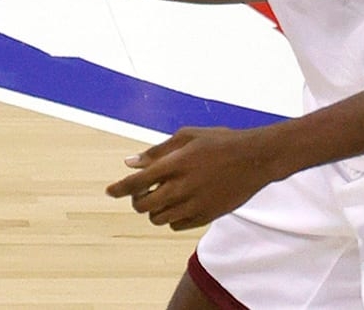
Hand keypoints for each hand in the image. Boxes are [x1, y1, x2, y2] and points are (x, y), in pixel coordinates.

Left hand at [105, 126, 277, 230]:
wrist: (255, 159)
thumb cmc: (219, 141)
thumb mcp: (186, 136)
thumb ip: (156, 151)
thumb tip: (129, 163)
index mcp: (174, 165)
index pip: (136, 183)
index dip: (118, 189)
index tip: (109, 191)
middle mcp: (182, 188)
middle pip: (143, 206)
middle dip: (136, 200)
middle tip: (142, 192)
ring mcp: (195, 205)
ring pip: (158, 219)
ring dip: (153, 209)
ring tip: (162, 196)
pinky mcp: (207, 217)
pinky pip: (177, 226)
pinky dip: (171, 218)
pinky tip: (178, 204)